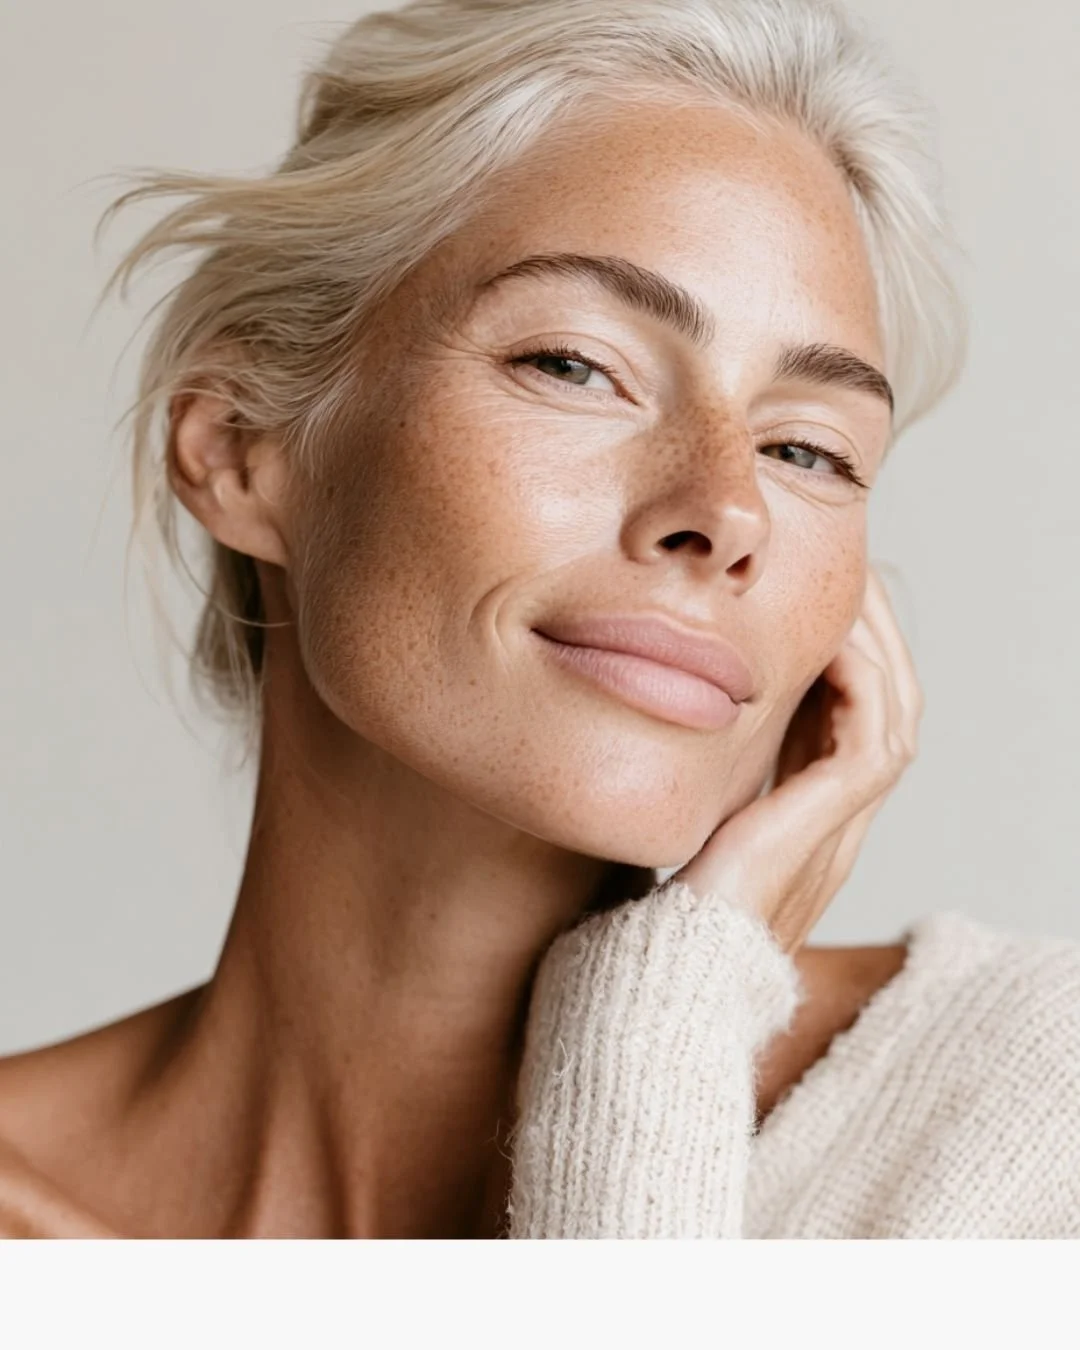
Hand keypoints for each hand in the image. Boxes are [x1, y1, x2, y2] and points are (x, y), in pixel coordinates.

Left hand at [670, 566, 921, 953]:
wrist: (666, 969)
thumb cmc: (664, 903)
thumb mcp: (691, 818)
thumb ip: (705, 776)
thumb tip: (673, 713)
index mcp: (814, 812)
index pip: (856, 715)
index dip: (850, 655)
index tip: (819, 603)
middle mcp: (840, 816)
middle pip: (893, 704)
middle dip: (876, 635)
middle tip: (850, 579)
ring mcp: (841, 824)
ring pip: (897, 712)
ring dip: (876, 645)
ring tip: (845, 592)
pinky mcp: (827, 825)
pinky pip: (874, 737)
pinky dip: (859, 682)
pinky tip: (826, 641)